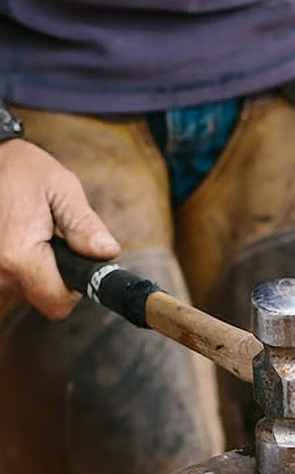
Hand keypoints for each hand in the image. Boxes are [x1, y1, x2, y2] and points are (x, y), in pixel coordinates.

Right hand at [0, 139, 118, 317]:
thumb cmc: (21, 169)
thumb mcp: (61, 188)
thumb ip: (84, 224)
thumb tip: (107, 252)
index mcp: (20, 256)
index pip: (58, 304)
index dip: (74, 289)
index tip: (76, 263)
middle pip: (41, 298)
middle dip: (55, 276)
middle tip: (52, 239)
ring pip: (24, 291)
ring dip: (34, 270)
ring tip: (32, 234)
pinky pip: (9, 279)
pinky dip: (19, 266)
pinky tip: (19, 239)